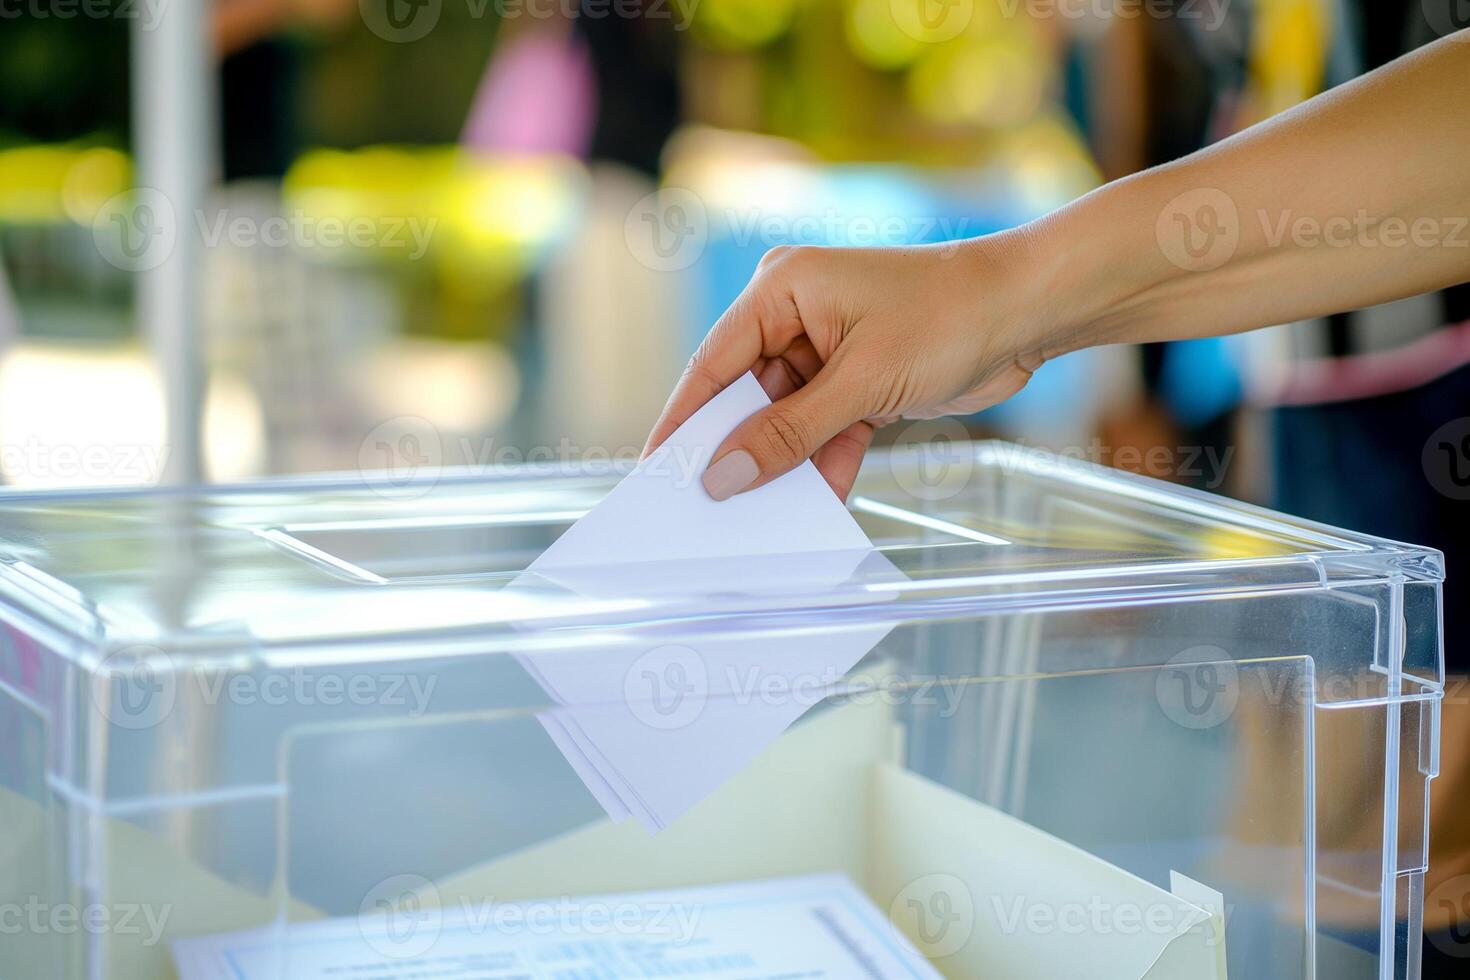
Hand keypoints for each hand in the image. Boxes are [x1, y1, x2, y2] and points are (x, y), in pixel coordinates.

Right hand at [642, 234, 1067, 500]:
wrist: (1025, 312)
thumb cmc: (945, 317)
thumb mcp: (859, 383)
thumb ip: (789, 432)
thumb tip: (725, 475)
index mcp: (781, 289)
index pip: (713, 362)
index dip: (683, 418)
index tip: (656, 467)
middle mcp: (796, 315)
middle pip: (746, 394)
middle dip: (737, 448)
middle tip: (707, 504)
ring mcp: (828, 348)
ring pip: (786, 418)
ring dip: (785, 462)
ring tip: (762, 515)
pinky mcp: (858, 379)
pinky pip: (824, 427)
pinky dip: (824, 461)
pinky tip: (818, 501)